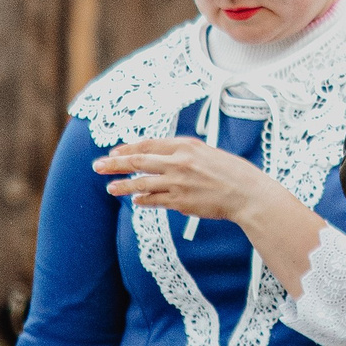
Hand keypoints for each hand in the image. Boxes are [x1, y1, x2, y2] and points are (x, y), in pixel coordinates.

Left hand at [96, 136, 277, 225]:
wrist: (247, 193)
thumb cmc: (231, 171)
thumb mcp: (206, 153)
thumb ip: (183, 153)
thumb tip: (161, 158)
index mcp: (185, 146)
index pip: (148, 144)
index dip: (128, 148)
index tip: (114, 151)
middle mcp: (179, 162)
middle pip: (138, 161)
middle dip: (115, 164)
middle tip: (97, 166)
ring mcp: (179, 182)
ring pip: (142, 183)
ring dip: (123, 186)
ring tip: (110, 188)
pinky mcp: (181, 201)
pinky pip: (155, 200)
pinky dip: (143, 199)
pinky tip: (135, 200)